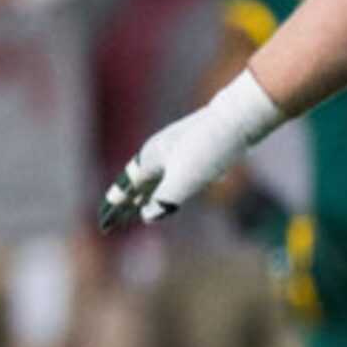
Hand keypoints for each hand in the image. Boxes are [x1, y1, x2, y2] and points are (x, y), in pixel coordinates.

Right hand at [99, 71, 283, 230]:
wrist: (240, 119)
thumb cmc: (209, 150)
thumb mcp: (184, 182)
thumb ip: (163, 201)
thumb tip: (148, 217)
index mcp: (149, 158)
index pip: (125, 189)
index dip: (115, 208)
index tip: (105, 227)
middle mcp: (159, 152)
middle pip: (138, 184)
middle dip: (127, 204)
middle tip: (115, 222)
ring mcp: (178, 149)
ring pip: (157, 178)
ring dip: (147, 195)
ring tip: (139, 209)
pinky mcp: (197, 149)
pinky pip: (176, 172)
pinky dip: (168, 187)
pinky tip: (174, 194)